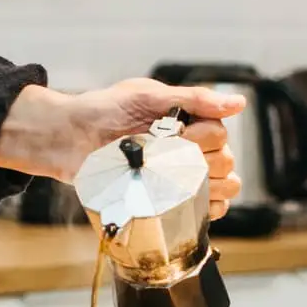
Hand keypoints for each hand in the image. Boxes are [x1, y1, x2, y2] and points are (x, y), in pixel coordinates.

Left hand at [0, 80, 246, 217]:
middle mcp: (189, 148)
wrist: (67, 137)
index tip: (175, 133)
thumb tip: (239, 104)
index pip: (220, 134)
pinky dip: (207, 210)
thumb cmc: (103, 109)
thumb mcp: (145, 95)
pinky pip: (206, 211)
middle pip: (225, 162)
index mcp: (188, 121)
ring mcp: (179, 176)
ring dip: (208, 187)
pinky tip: (190, 203)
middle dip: (202, 161)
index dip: (203, 136)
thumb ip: (192, 98)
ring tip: (177, 182)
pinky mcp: (168, 198)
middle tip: (167, 158)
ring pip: (223, 188)